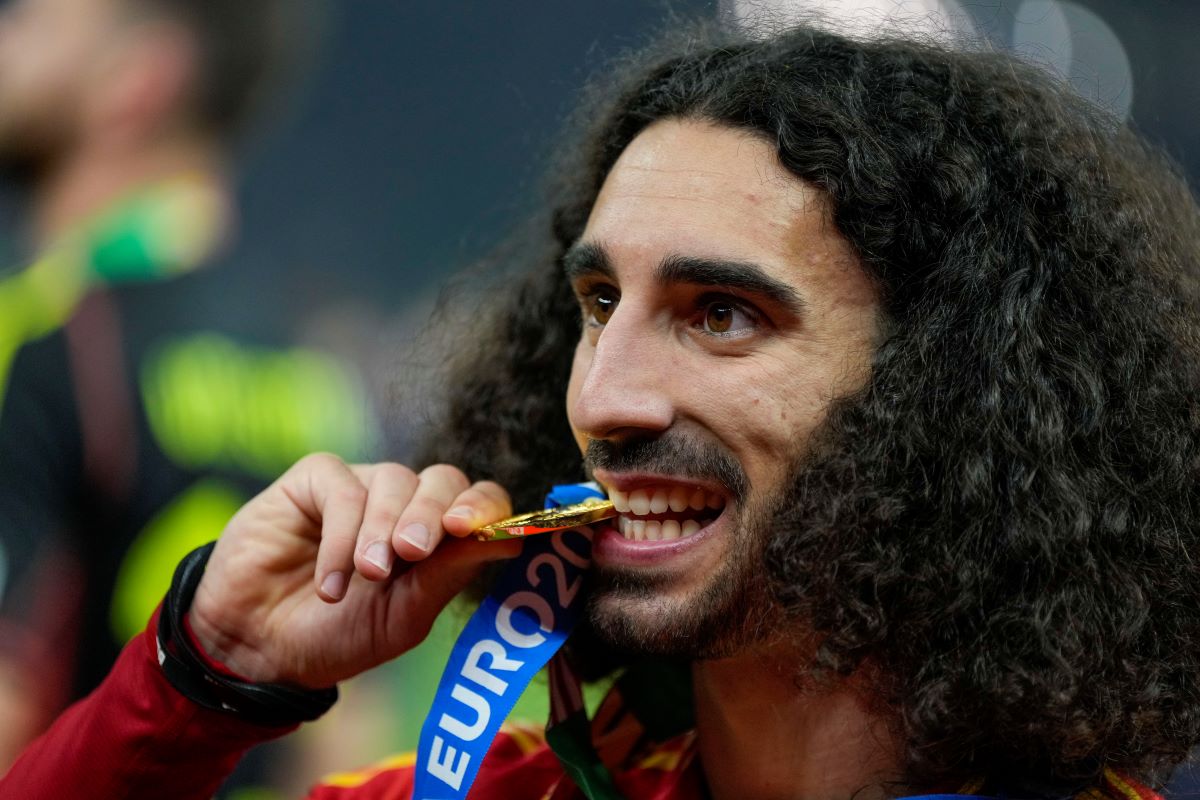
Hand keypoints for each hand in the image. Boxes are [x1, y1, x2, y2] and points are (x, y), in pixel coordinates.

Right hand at [187, 454, 521, 688]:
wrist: (260, 648)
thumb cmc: (338, 634)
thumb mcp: (403, 617)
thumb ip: (449, 574)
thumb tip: (510, 539)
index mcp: (438, 535)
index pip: (479, 502)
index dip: (484, 506)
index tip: (467, 528)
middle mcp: (405, 504)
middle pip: (442, 480)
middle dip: (430, 514)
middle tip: (411, 553)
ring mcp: (361, 487)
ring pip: (394, 480)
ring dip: (381, 530)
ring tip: (366, 575)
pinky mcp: (314, 481)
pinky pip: (341, 486)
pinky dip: (340, 534)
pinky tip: (331, 580)